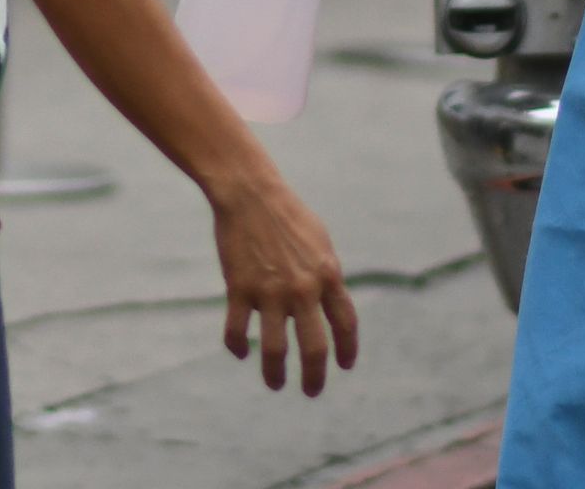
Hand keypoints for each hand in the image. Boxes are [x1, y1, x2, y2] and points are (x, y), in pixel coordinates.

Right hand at [207, 165, 361, 395]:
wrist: (250, 193)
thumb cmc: (287, 214)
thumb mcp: (320, 241)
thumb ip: (327, 275)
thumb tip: (331, 305)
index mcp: (328, 275)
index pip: (345, 324)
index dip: (347, 350)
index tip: (343, 366)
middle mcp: (302, 289)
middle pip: (314, 348)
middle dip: (315, 377)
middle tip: (312, 391)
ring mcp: (270, 292)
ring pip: (275, 350)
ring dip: (275, 375)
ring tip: (276, 384)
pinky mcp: (239, 289)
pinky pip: (237, 331)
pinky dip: (238, 347)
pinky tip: (241, 352)